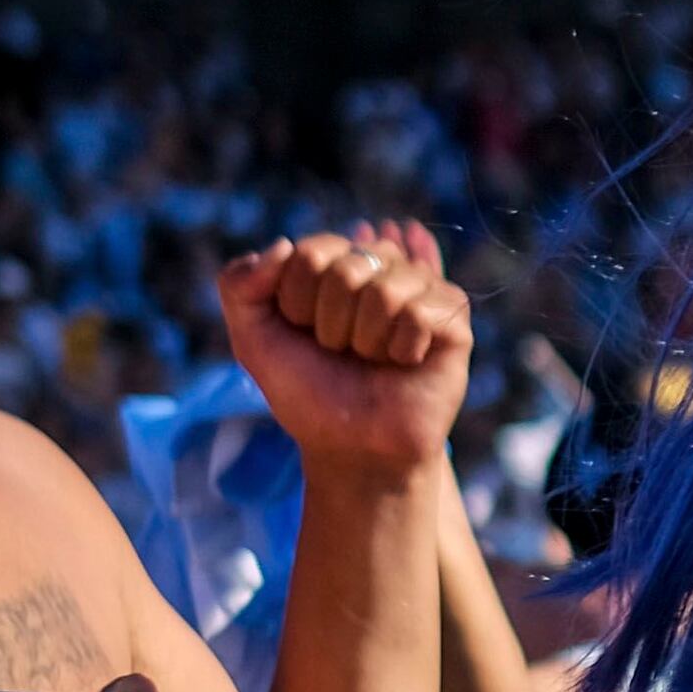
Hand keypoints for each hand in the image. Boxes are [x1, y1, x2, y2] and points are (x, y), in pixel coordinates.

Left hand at [225, 217, 471, 475]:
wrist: (350, 447)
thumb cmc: (308, 392)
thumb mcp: (252, 337)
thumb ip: (239, 283)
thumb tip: (284, 244)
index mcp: (337, 262)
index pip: (312, 251)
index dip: (297, 301)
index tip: (305, 334)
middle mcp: (382, 268)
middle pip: (347, 267)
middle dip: (331, 323)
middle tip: (342, 351)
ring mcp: (421, 291)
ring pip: (385, 289)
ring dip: (366, 340)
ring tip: (373, 360)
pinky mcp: (453, 322)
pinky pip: (420, 313)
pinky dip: (400, 349)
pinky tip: (404, 363)